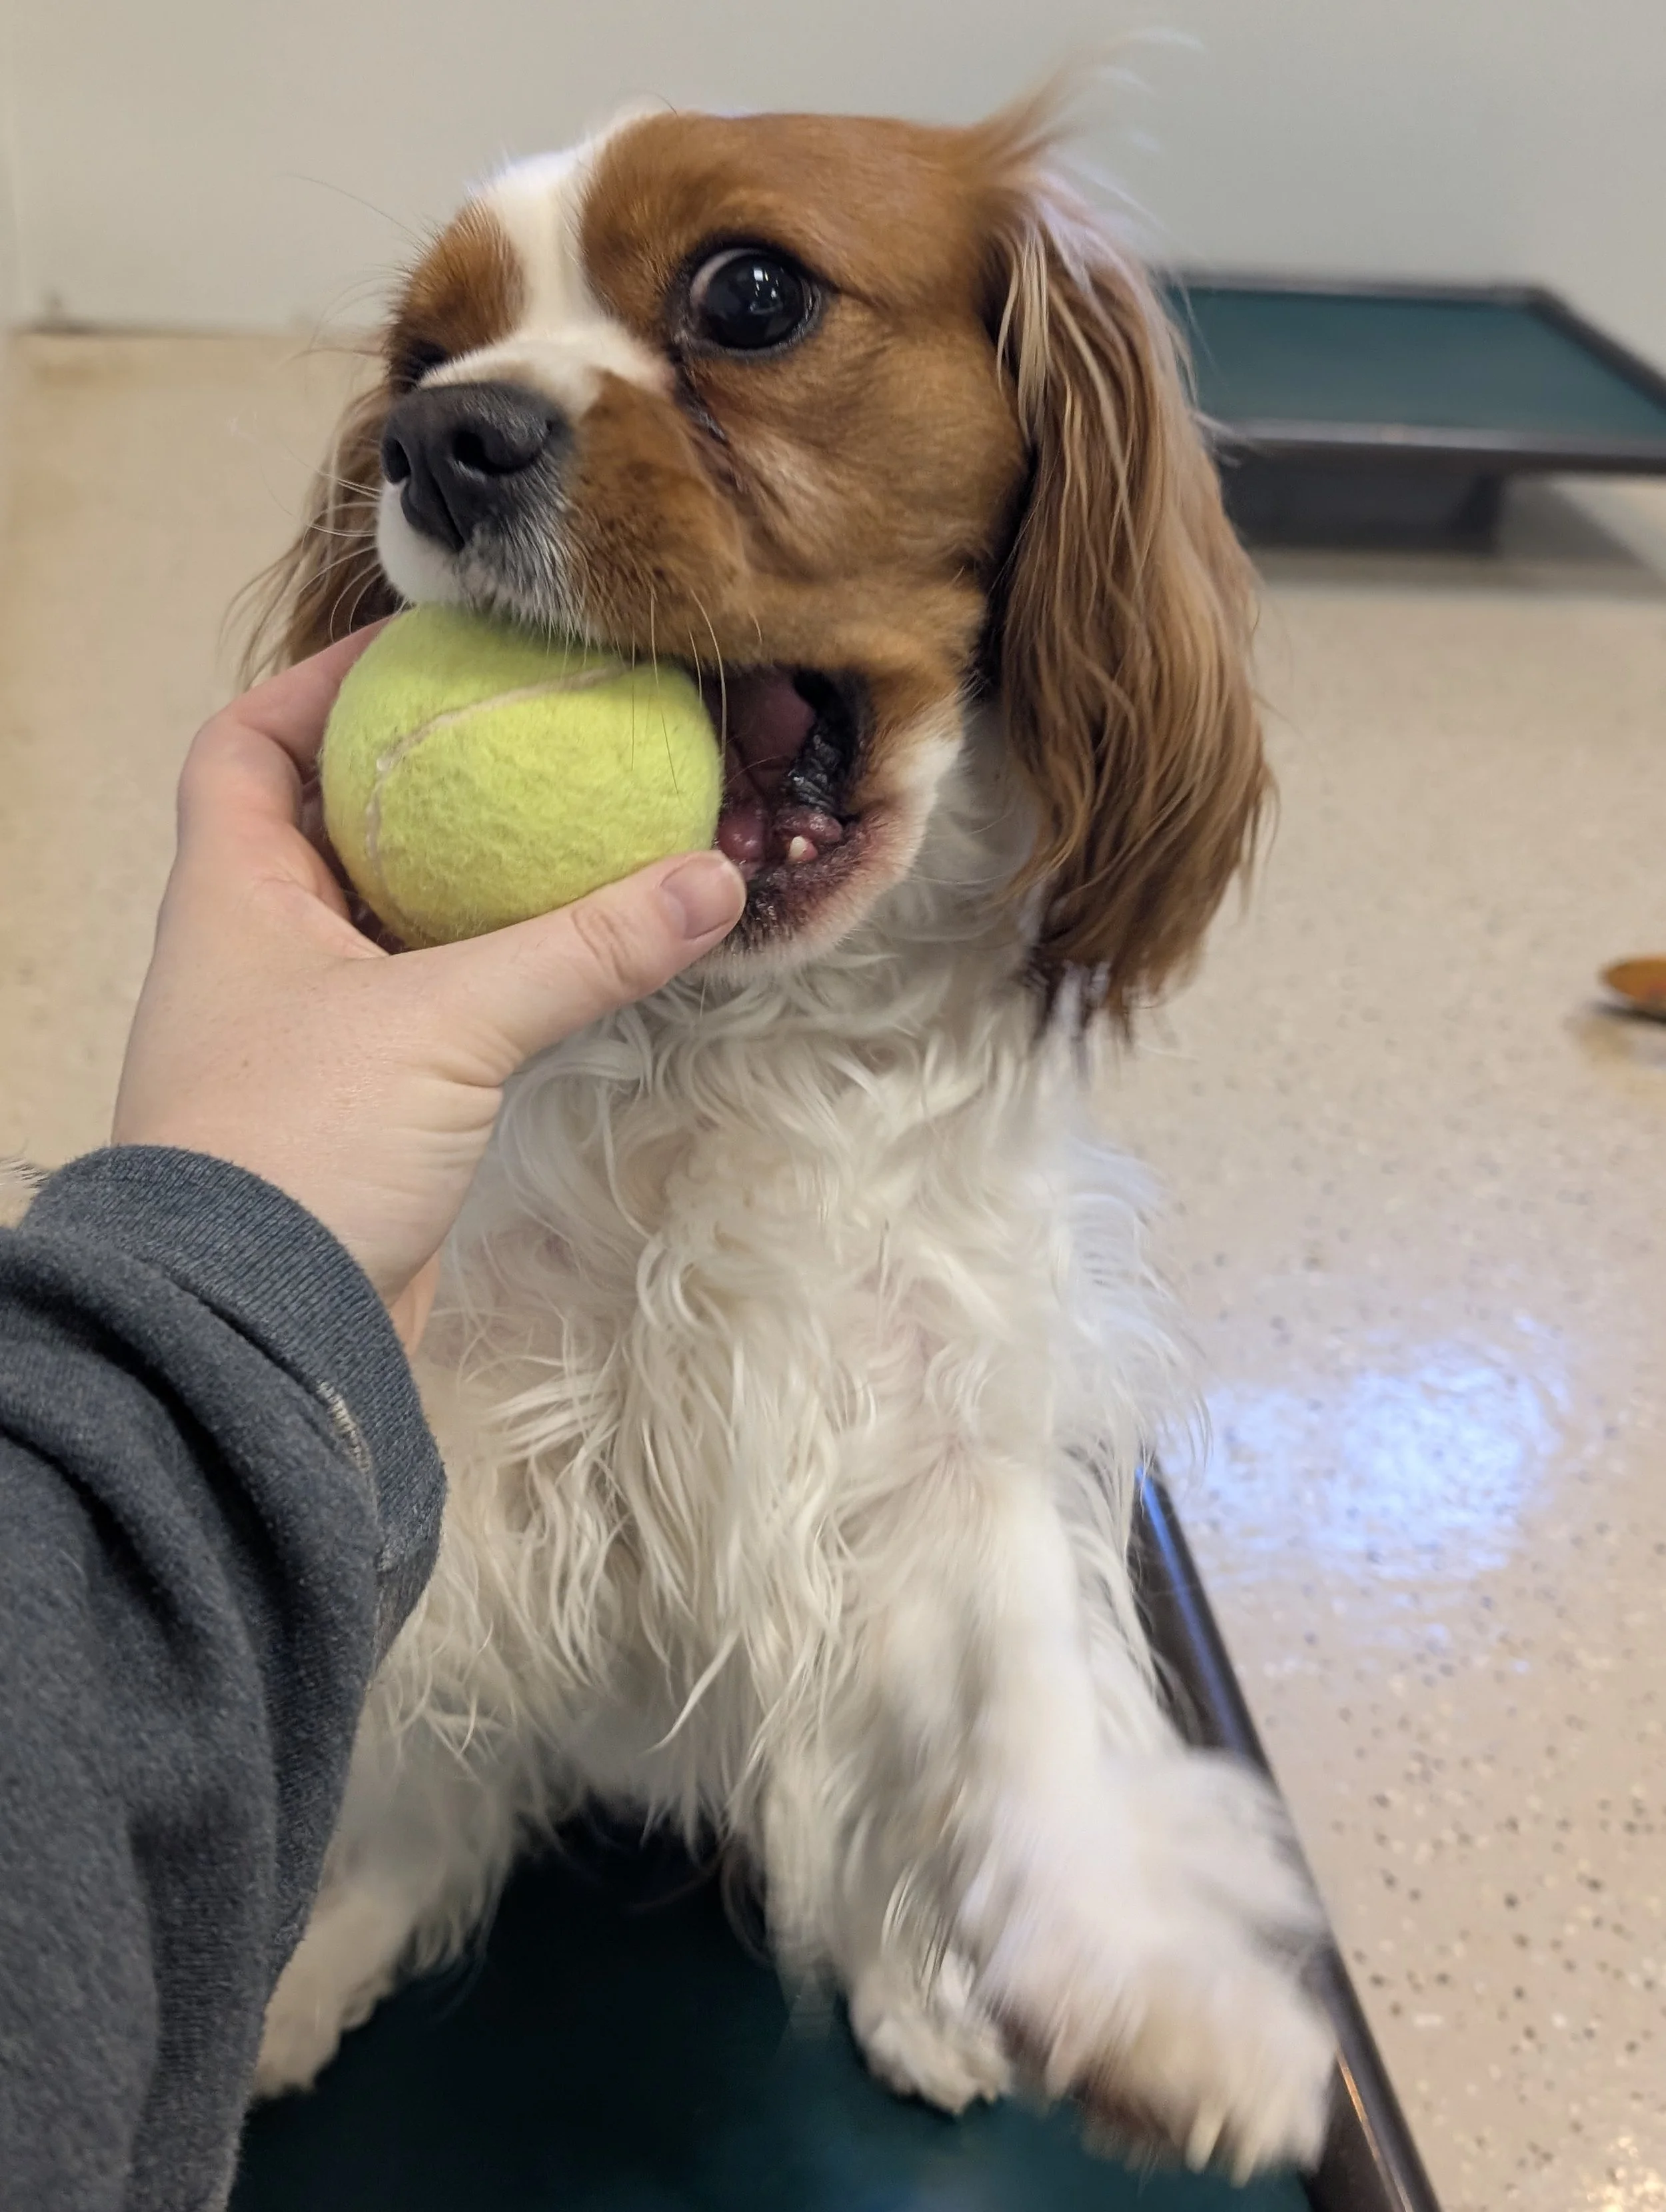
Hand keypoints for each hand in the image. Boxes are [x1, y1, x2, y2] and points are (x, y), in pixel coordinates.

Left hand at [113, 629, 744, 1347]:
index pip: (245, 746)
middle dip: (417, 775)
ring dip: (463, 877)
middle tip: (519, 736)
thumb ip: (583, 949)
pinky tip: (563, 957)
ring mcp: (305, 1033)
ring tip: (561, 833)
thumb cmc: (295, 1149)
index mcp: (232, 897)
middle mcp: (257, 953)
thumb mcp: (448, 1024)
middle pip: (326, 822)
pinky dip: (488, 970)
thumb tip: (708, 883)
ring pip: (387, 919)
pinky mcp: (359, 1105)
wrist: (253, 1330)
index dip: (316, 685)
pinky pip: (430, 1005)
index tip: (415, 653)